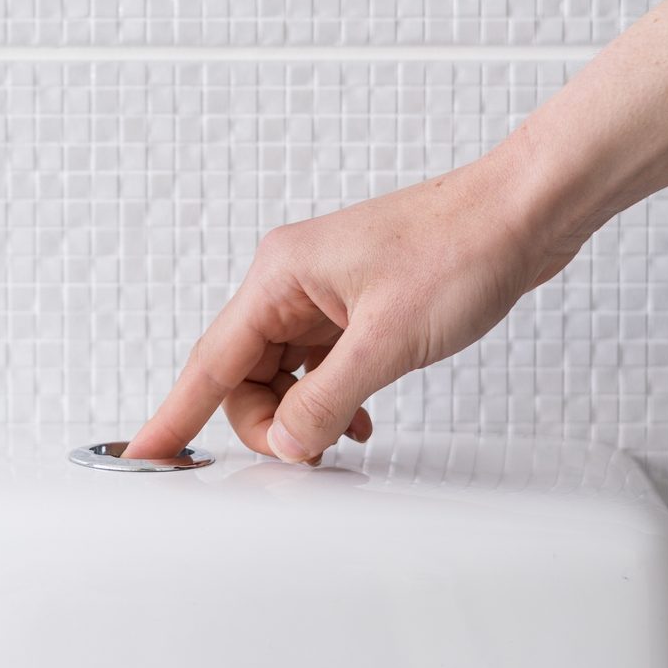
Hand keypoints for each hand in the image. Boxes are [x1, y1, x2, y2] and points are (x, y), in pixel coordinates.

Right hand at [126, 0, 667, 462]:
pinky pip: (318, 366)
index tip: (143, 455)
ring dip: (302, 412)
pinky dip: (329, 398)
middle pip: (243, 375)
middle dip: (267, 422)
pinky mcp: (357, 304)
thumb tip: (285, 442)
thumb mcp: (387, 343)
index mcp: (280, 275)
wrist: (525, 213)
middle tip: (307, 452)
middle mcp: (291, 281)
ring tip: (340, 435)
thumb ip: (325, 401)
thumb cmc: (463, 248)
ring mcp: (324, 292)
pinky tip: (357, 417)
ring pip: (282, 374)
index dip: (173, 415)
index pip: (210, 361)